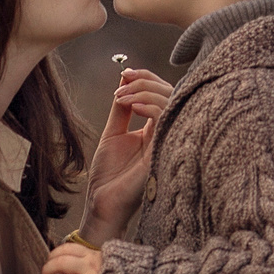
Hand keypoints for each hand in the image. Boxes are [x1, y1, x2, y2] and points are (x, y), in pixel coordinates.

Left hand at [83, 68, 170, 239]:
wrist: (103, 202)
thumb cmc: (109, 174)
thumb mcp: (113, 133)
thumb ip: (121, 109)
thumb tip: (125, 81)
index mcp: (155, 129)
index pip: (161, 94)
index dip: (146, 77)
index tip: (126, 72)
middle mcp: (165, 133)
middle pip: (170, 94)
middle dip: (146, 81)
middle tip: (124, 83)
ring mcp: (166, 141)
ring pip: (171, 103)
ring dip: (144, 92)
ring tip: (122, 98)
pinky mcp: (163, 150)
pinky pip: (166, 119)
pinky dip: (150, 106)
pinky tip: (132, 106)